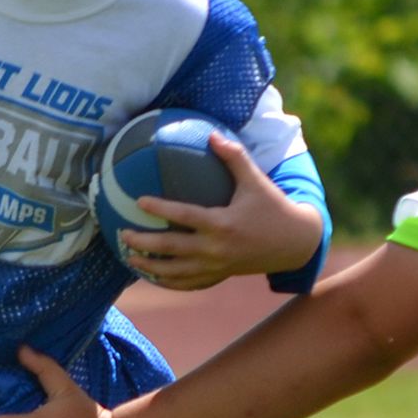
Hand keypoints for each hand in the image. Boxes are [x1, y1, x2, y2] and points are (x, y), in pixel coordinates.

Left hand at [118, 133, 323, 291]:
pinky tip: (152, 276)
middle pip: (172, 249)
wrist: (295, 243)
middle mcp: (217, 249)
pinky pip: (189, 284)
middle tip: (122, 234)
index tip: (139, 201)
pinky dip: (168, 282)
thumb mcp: (256, 180)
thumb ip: (233, 157)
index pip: (184, 216)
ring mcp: (217, 267)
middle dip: (144, 243)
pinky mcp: (220, 276)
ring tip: (128, 258)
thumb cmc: (273, 207)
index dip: (160, 208)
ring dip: (149, 267)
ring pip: (176, 272)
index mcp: (223, 224)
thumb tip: (212, 134)